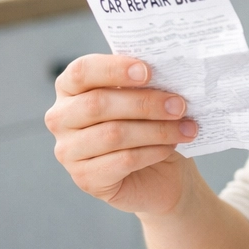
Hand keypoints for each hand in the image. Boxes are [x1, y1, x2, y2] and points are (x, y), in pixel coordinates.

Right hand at [45, 54, 198, 215]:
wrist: (162, 173)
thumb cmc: (151, 125)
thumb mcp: (148, 98)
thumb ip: (146, 83)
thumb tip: (169, 70)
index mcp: (71, 89)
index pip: (81, 71)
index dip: (113, 69)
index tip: (148, 72)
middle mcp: (61, 119)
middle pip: (98, 104)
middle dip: (145, 103)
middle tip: (179, 105)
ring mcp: (68, 151)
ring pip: (113, 134)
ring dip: (157, 129)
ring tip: (186, 128)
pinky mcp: (86, 179)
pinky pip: (122, 160)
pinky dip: (153, 151)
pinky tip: (171, 147)